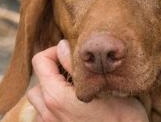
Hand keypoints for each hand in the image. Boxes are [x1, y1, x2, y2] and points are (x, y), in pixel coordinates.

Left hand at [27, 40, 147, 121]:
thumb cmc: (122, 118)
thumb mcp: (103, 85)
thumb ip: (77, 64)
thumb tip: (62, 46)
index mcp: (56, 97)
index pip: (40, 61)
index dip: (55, 51)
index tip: (74, 54)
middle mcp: (49, 113)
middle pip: (37, 83)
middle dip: (53, 74)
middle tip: (77, 73)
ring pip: (40, 102)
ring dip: (53, 93)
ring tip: (76, 91)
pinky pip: (47, 117)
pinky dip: (56, 108)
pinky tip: (76, 108)